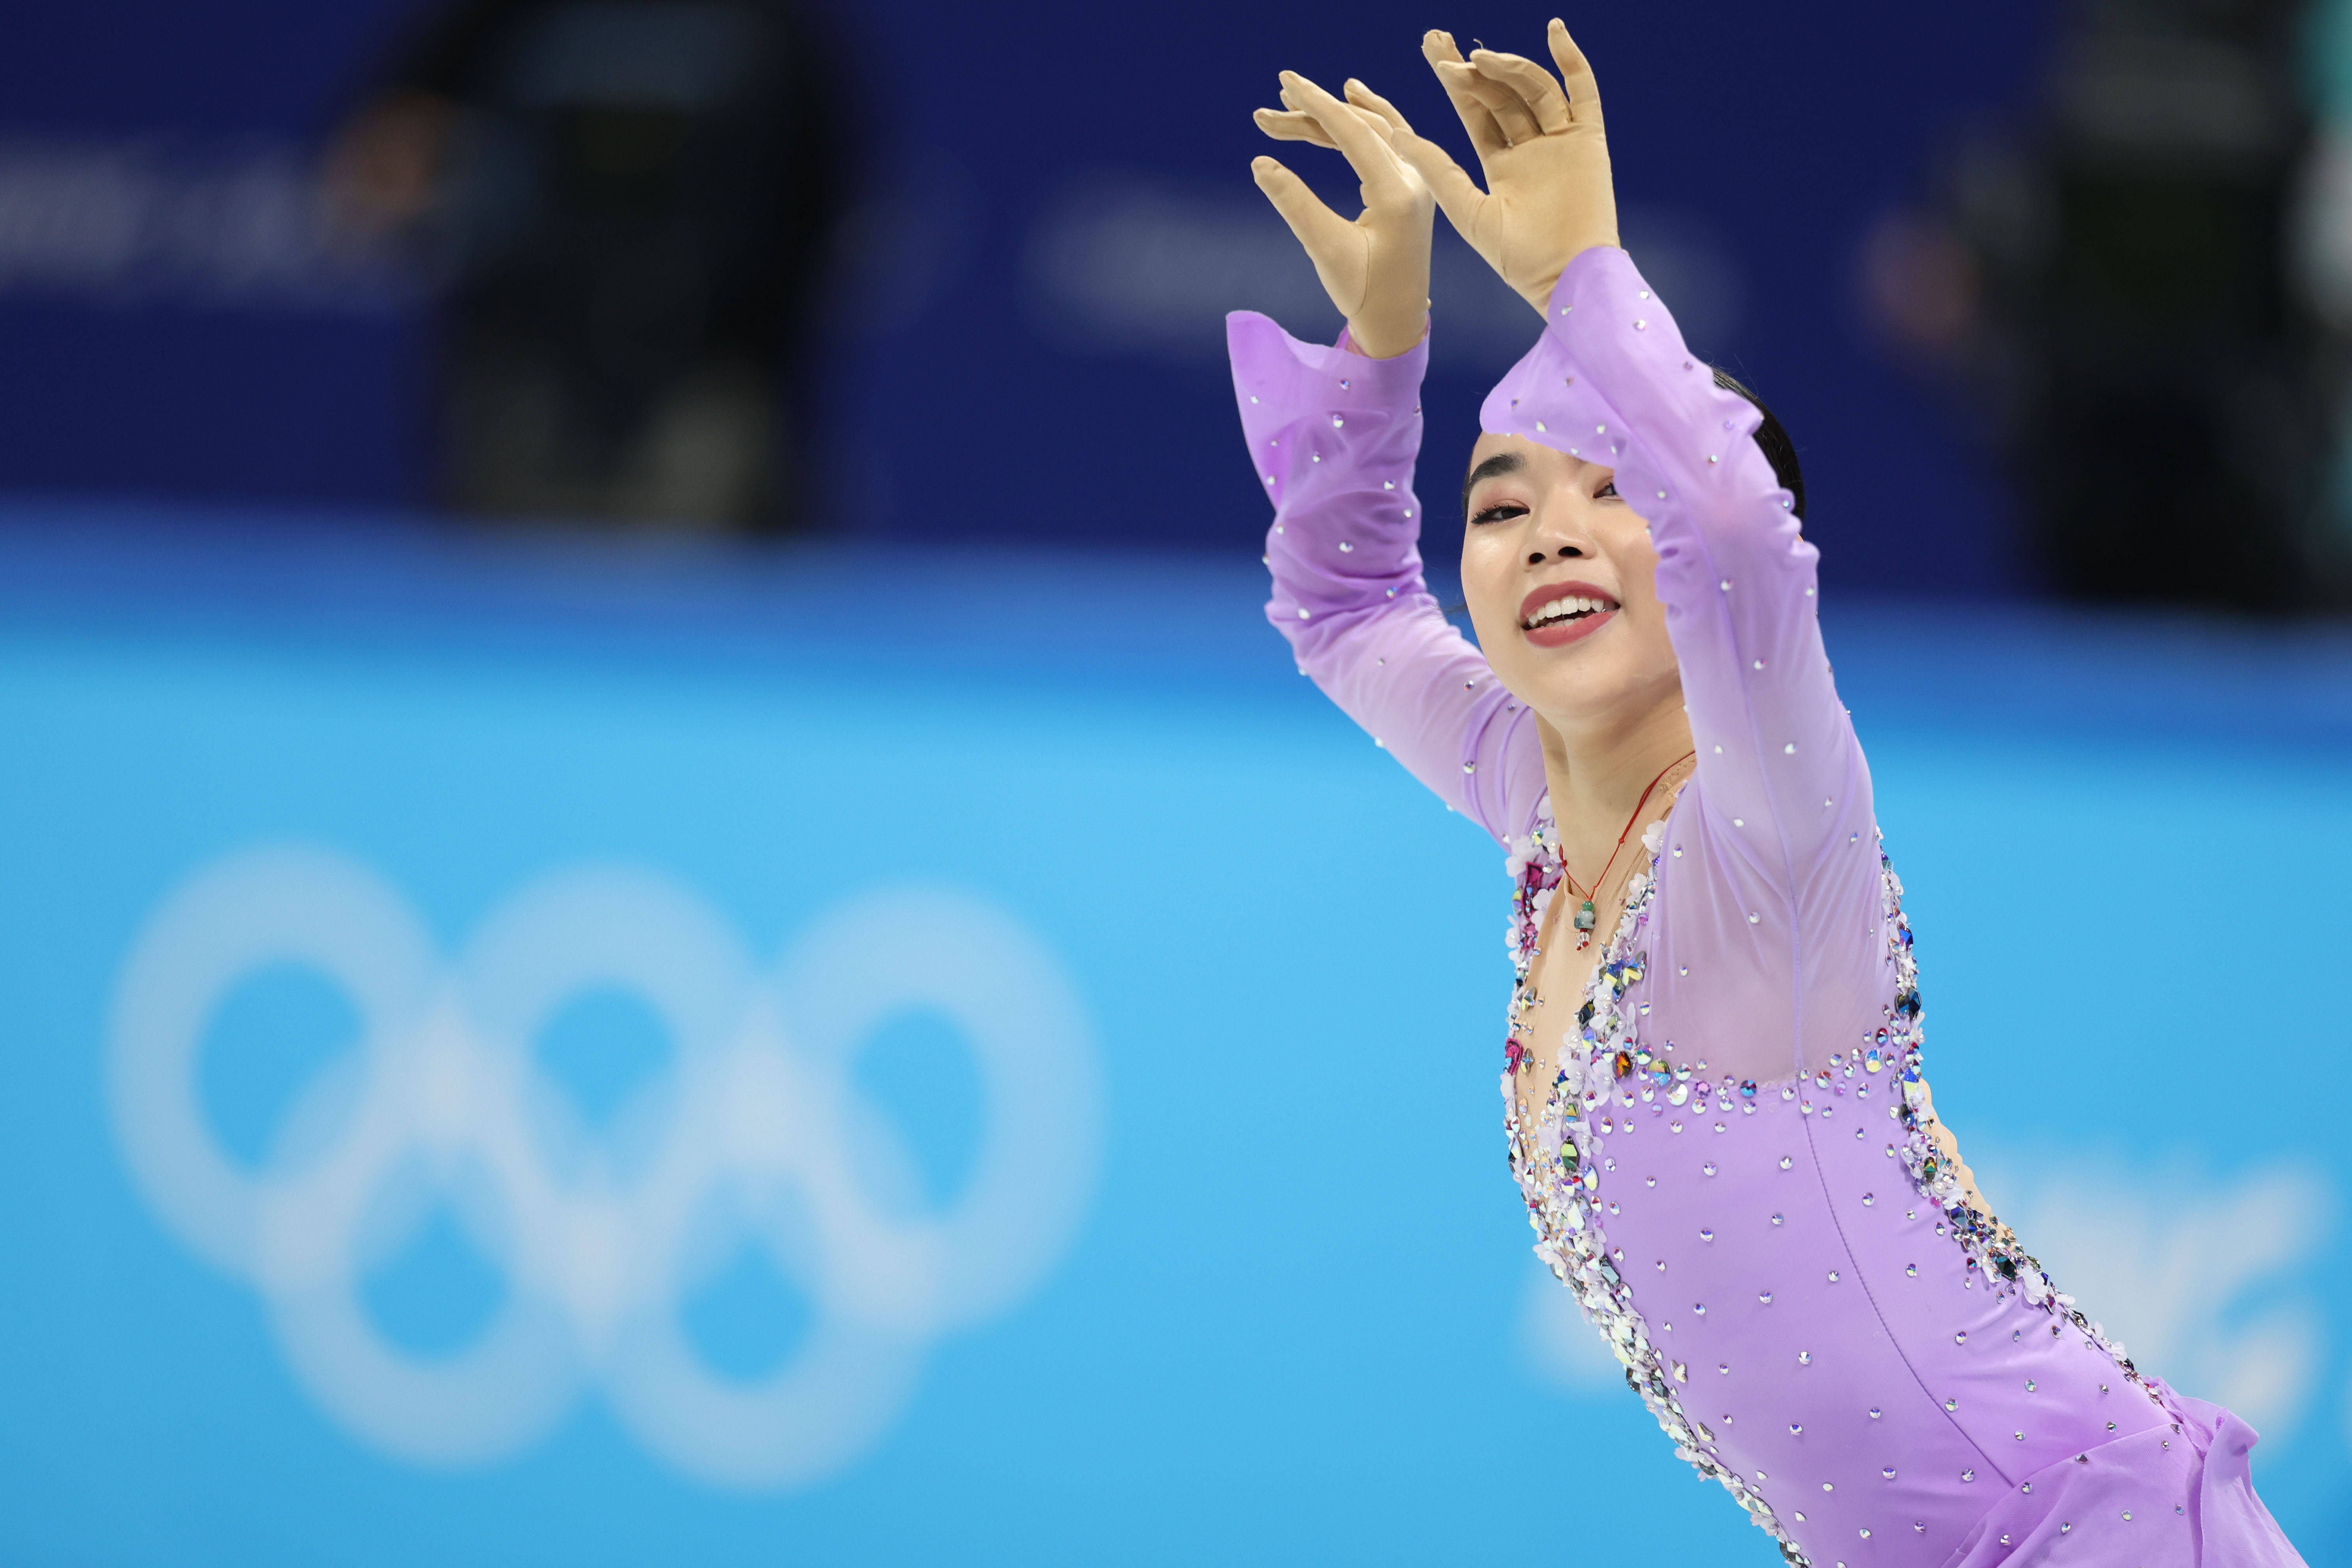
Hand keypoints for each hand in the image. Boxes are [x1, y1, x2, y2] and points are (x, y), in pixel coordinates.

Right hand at [1250, 71, 1433, 358]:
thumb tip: (1260, 163)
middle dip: (1315, 112)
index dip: (1316, 105)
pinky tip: (1350, 99)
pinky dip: (1366, 119)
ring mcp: (1416, 182)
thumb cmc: (1365, 294)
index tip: (1286, 84)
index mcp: (1398, 194)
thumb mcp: (1324, 250)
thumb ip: (1294, 204)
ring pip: (1374, 130)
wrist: (1399, 323)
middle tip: (1272, 103)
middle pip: (1361, 126)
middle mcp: (1413, 180)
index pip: (1354, 132)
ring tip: (1295, 101)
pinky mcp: (1410, 188)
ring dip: (1335, 115)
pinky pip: (1390, 139)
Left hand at [1395, 20, 1618, 315]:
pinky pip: (1583, 91)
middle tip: (1438, 42)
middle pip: (1500, 93)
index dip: (1453, 81)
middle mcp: (1531, 149)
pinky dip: (1571, 60)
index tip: (1431, 50)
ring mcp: (1561, 142)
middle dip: (1472, 66)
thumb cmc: (1517, 260)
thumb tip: (1395, 135)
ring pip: (1533, 89)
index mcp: (1500, 165)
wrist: (1565, 278)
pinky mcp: (1589, 141)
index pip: (1474, 111)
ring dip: (1507, 66)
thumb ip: (1437, 169)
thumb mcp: (1467, 210)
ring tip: (1477, 57)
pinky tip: (1553, 29)